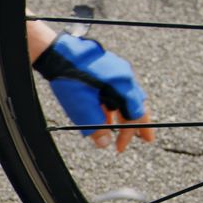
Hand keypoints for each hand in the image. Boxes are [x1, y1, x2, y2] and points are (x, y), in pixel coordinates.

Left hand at [33, 33, 155, 151]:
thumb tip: (105, 144)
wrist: (58, 53)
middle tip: (144, 139)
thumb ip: (95, 127)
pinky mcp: (107, 68)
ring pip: (125, 98)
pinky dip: (113, 105)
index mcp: (123, 86)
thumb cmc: (70, 80)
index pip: (136, 115)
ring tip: (115, 131)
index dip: (130, 134)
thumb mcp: (82, 108)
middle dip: (137, 124)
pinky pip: (116, 90)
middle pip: (136, 105)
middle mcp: (124, 77)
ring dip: (122, 116)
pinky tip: (104, 115)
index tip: (120, 148)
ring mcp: (117, 70)